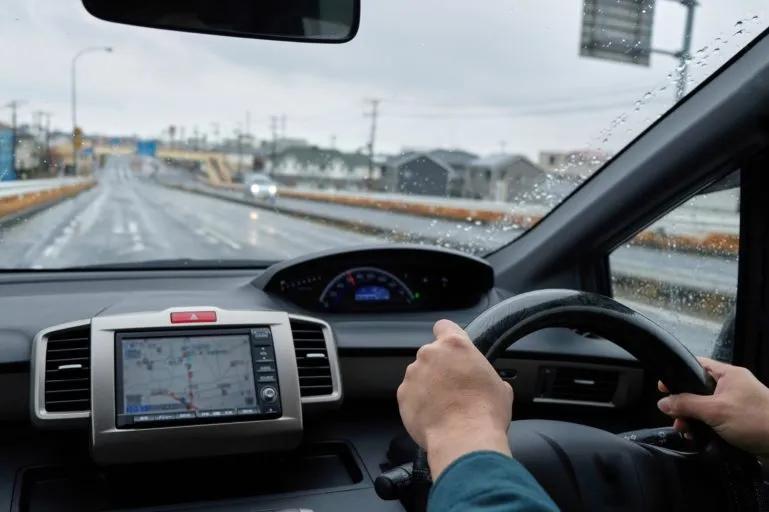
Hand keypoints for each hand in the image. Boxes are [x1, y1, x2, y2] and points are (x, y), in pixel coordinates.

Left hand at [397, 319, 513, 477]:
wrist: (464, 439)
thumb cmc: (485, 412)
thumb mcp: (500, 387)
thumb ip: (487, 375)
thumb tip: (488, 383)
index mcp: (455, 345)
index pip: (444, 326)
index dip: (447, 335)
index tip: (450, 347)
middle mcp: (430, 354)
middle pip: (431, 353)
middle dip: (440, 367)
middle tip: (454, 387)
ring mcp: (413, 374)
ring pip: (419, 374)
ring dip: (428, 385)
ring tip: (444, 406)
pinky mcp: (402, 395)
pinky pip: (410, 394)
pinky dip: (418, 402)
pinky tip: (433, 415)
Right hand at [657, 357, 768, 457]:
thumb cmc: (756, 420)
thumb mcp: (715, 410)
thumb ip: (686, 404)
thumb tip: (663, 402)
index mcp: (728, 375)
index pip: (697, 365)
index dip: (679, 374)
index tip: (663, 387)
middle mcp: (732, 386)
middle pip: (697, 390)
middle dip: (683, 404)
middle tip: (675, 417)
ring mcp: (736, 404)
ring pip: (705, 407)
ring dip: (693, 418)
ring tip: (686, 431)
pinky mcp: (738, 421)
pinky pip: (714, 420)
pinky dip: (704, 427)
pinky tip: (698, 437)